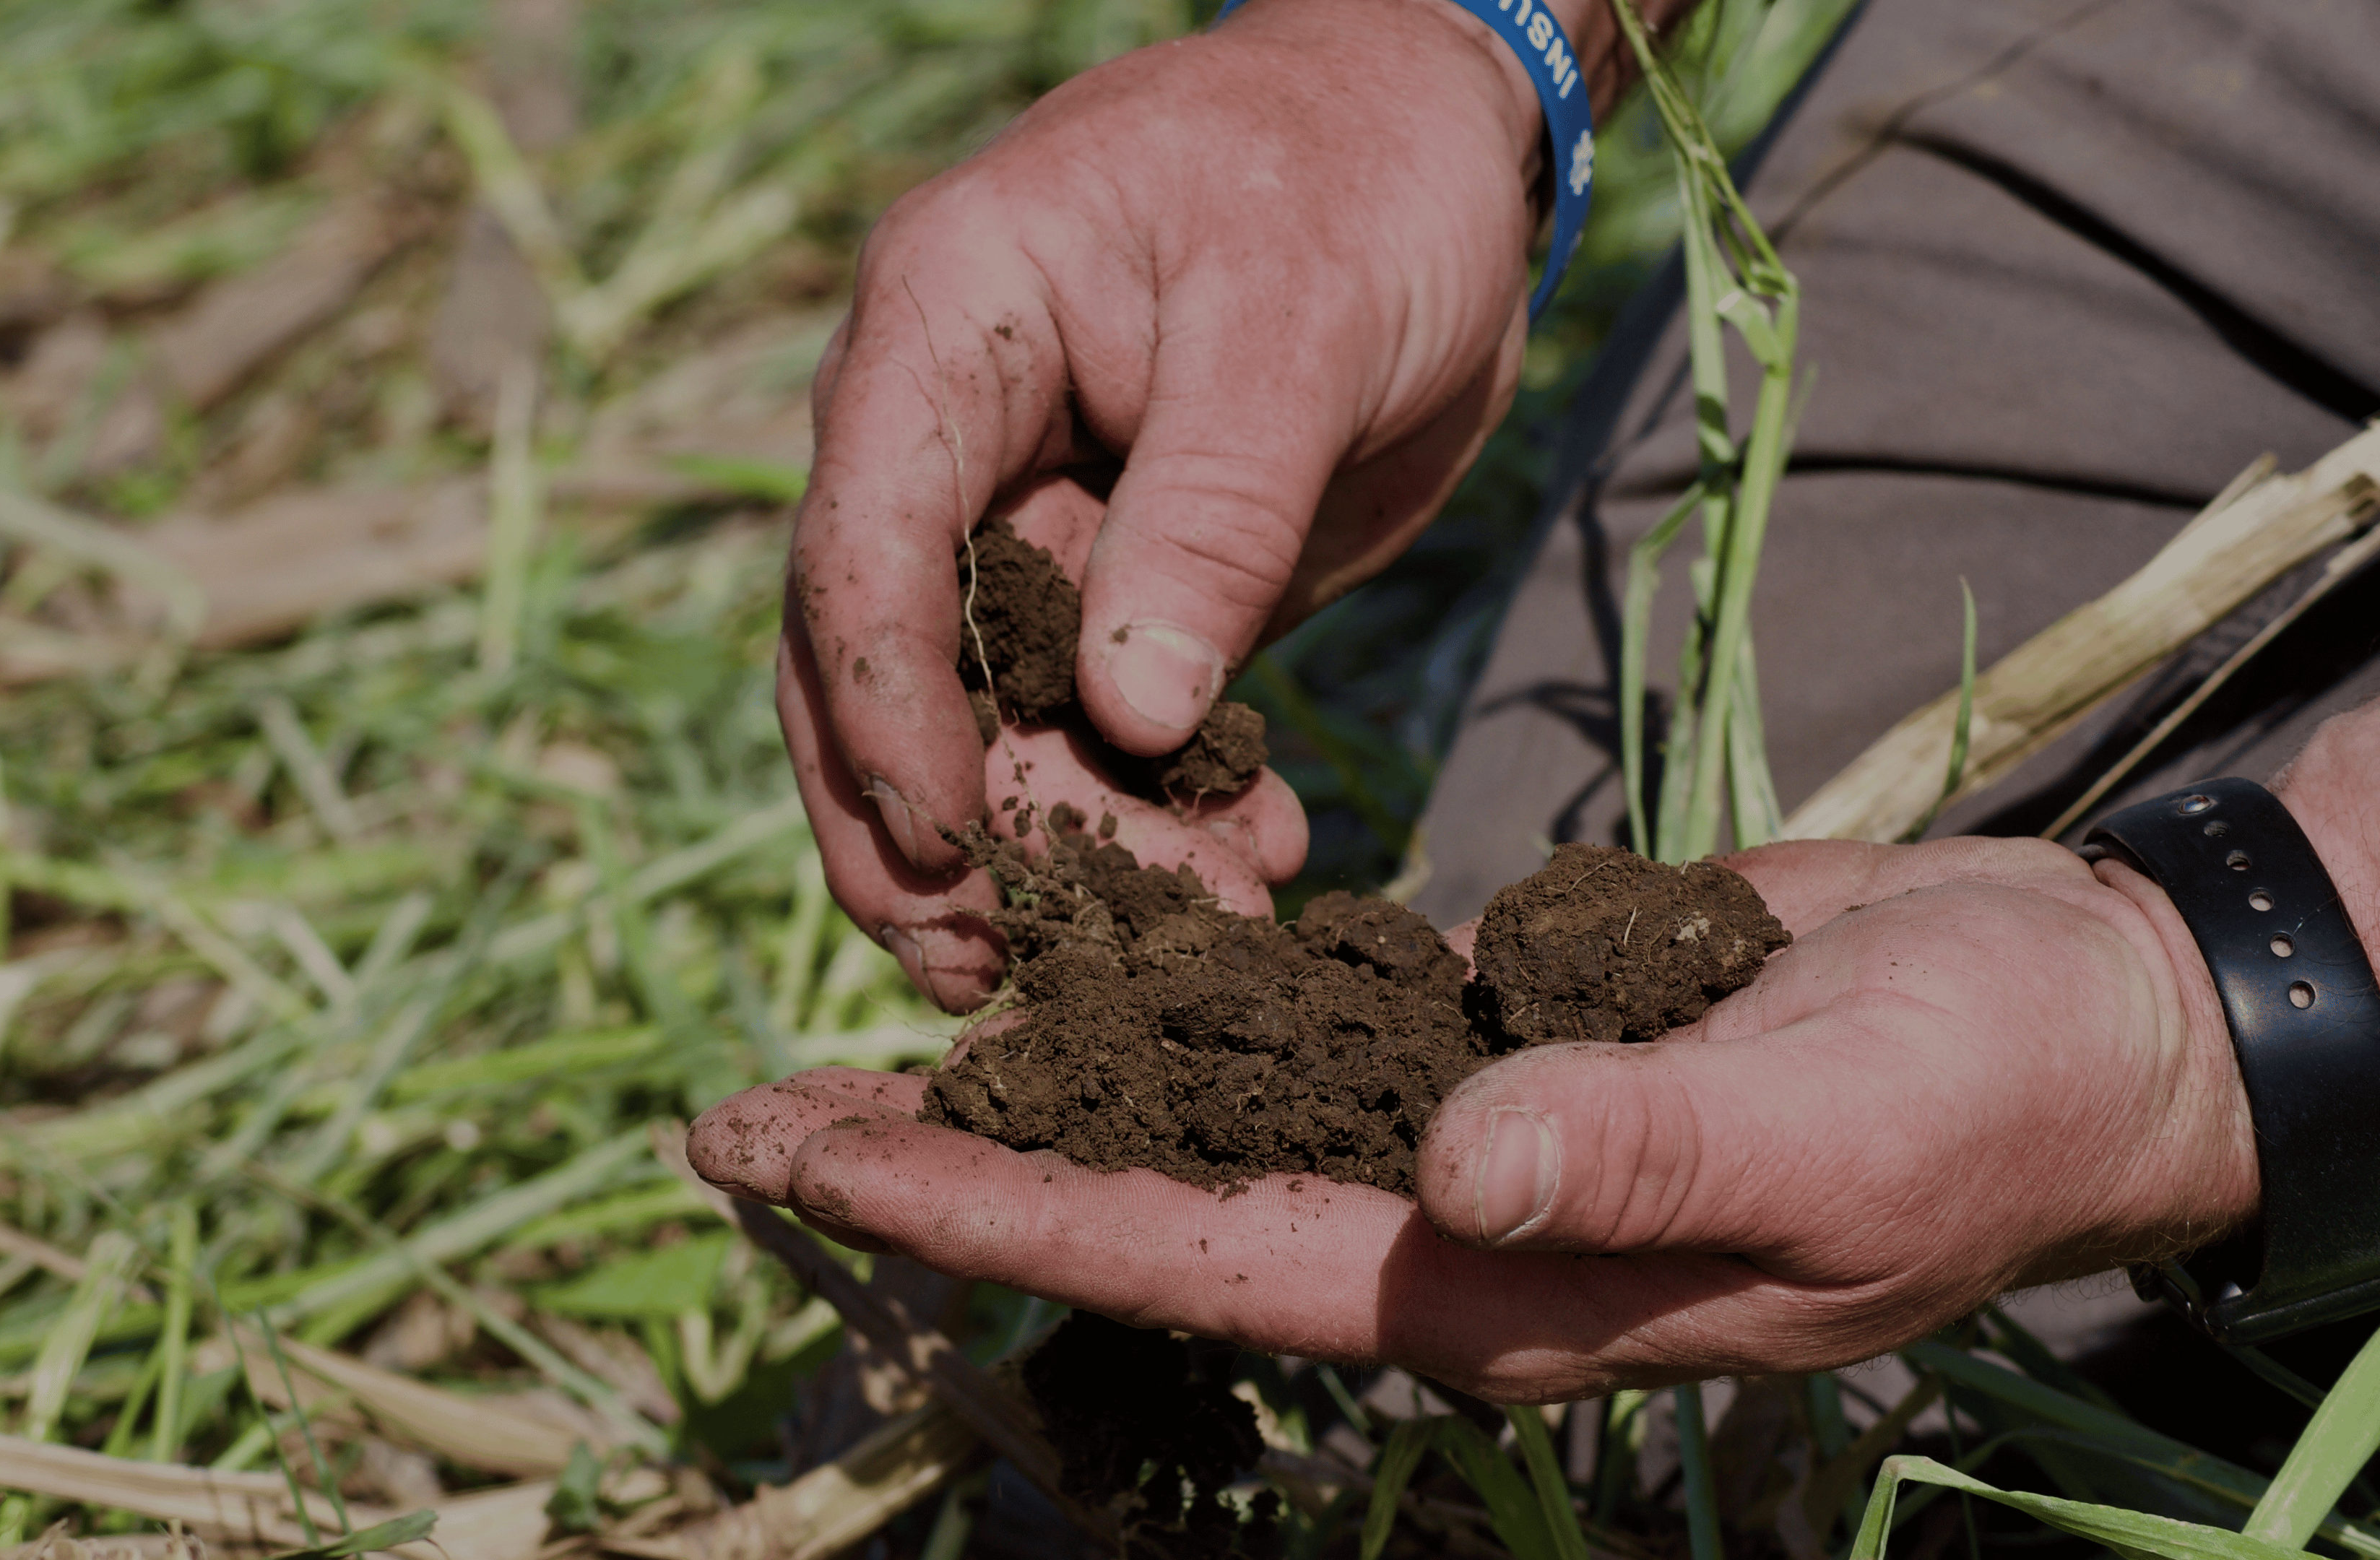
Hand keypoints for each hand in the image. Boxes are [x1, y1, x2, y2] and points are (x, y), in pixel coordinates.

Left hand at [691, 833, 2260, 1401]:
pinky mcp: (1477, 1034)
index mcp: (1476, 1280)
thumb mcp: (1832, 1133)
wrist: (2068, 1023)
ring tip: (855, 1018)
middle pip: (1125, 1191)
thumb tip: (1455, 1169)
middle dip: (935, 1150)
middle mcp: (1423, 1223)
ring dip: (1019, 1066)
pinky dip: (1158, 989)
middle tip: (738, 1109)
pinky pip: (1279, 1023)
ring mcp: (1441, 1136)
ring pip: (1179, 1108)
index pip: (1172, 1248)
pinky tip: (1055, 948)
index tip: (807, 1154)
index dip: (978, 1200)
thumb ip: (1641, 1157)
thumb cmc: (1977, 1098)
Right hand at [784, 0, 1555, 1009]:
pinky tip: (1245, 870)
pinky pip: (1088, 728)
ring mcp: (1015, 518)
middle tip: (1014, 970)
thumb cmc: (1354, 174)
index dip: (882, 710)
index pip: (860, 546)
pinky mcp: (1103, 585)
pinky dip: (1151, 815)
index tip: (943, 849)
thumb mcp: (1300, 320)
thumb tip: (1129, 720)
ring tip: (1193, 938)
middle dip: (940, 831)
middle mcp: (942, 437)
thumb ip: (1212, 512)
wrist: (1435, 142)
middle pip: (879, 669)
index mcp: (940, 328)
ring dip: (1065, 849)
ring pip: (983, 724)